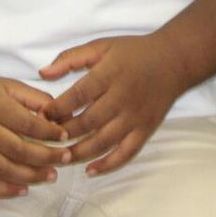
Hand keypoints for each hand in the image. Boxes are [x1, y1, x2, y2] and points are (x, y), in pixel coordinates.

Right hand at [0, 71, 67, 198]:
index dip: (50, 132)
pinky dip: (5, 191)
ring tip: (51, 175)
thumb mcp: (7, 85)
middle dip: (47, 157)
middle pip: (19, 150)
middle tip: (66, 159)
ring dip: (32, 176)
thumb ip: (35, 98)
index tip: (66, 136)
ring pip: (5, 170)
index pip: (28, 123)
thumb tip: (61, 117)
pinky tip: (23, 189)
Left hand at [40, 35, 185, 175]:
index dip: (57, 108)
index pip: (78, 95)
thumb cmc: (133, 51)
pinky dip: (108, 164)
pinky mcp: (146, 130)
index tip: (41, 115)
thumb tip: (42, 73)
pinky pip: (126, 153)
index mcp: (109, 74)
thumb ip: (70, 58)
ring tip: (61, 158)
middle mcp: (122, 98)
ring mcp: (135, 117)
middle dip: (65, 133)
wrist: (174, 61)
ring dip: (81, 152)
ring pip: (104, 141)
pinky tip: (91, 170)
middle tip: (46, 139)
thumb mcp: (101, 46)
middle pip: (89, 121)